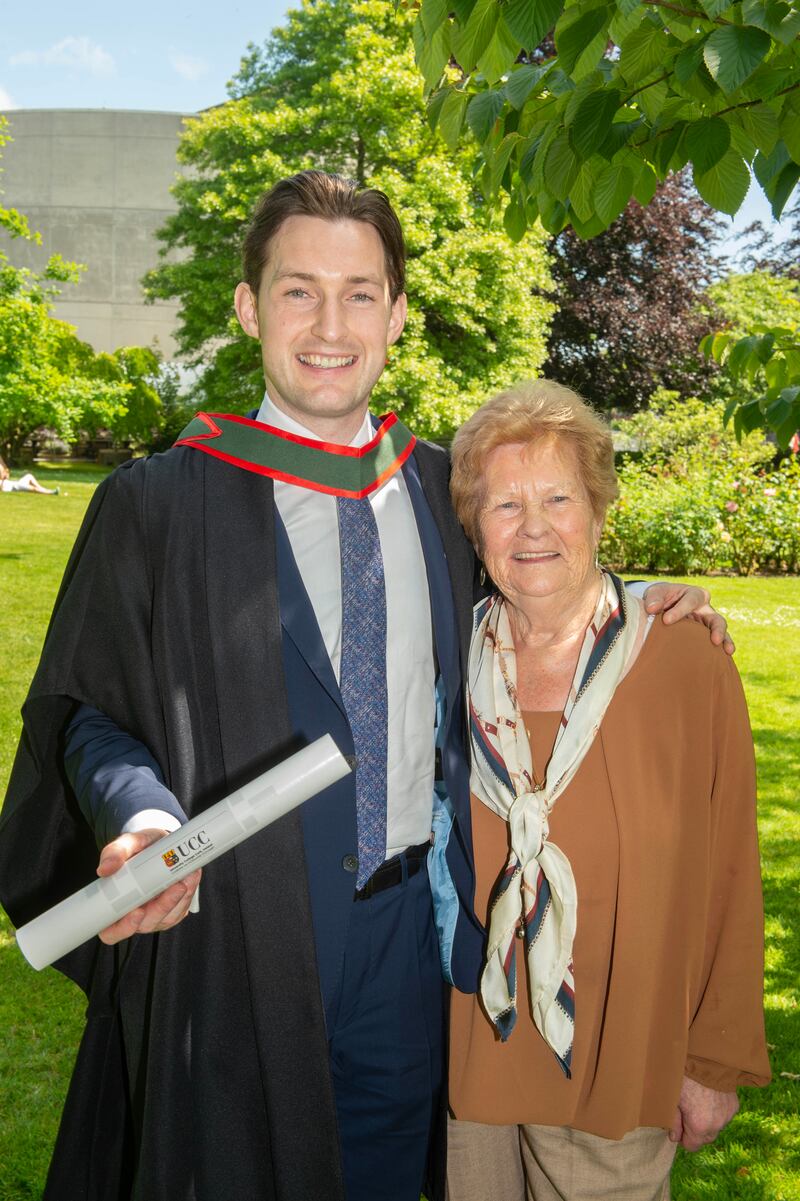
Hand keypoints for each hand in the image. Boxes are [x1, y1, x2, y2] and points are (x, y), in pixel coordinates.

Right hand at [96, 829, 201, 944]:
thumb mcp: (126, 844)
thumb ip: (114, 852)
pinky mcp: (172, 910)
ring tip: (187, 877)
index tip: (137, 911)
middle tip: (175, 887)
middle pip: (146, 924)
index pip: (112, 932)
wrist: (157, 844)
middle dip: (162, 907)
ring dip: (179, 899)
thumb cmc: (137, 849)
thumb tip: (105, 869)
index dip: (124, 927)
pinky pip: (181, 910)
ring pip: (167, 918)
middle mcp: (133, 916)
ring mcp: (154, 915)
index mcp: (113, 907)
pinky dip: (188, 894)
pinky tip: (192, 876)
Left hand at [643, 582, 734, 654]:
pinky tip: (721, 661)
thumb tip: (652, 609)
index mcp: (695, 594)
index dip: (680, 610)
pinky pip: (713, 644)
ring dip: (724, 641)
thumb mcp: (655, 592)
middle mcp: (705, 610)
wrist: (662, 606)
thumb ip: (653, 598)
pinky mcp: (704, 637)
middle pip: (716, 618)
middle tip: (715, 640)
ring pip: (719, 633)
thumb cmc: (660, 597)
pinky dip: (718, 652)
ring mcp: (706, 625)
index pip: (691, 601)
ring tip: (727, 651)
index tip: (666, 620)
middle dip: (717, 629)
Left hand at [669, 1076, 738, 1151]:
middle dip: (696, 1131)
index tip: (678, 1126)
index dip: (683, 1138)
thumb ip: (673, 1121)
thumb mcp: (673, 1098)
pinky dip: (717, 1111)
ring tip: (698, 1102)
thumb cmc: (685, 1077)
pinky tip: (709, 1096)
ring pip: (716, 1126)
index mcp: (699, 1126)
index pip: (692, 1146)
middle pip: (705, 1138)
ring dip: (708, 1121)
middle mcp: (716, 1125)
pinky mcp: (734, 1105)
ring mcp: (727, 1115)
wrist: (707, 1058)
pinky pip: (724, 1115)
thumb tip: (674, 1137)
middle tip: (687, 1113)